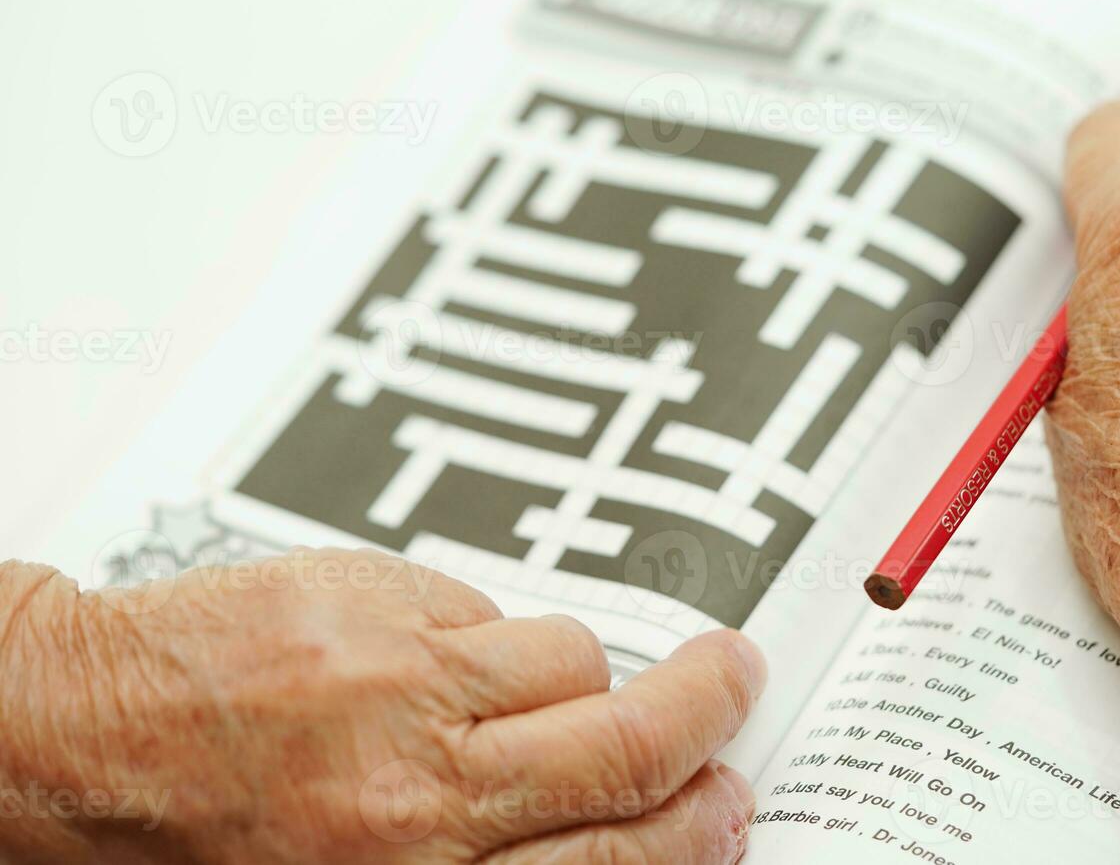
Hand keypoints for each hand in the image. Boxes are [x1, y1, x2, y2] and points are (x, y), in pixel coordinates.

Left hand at [0, 548, 764, 863]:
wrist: (50, 753)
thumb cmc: (186, 851)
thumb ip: (486, 856)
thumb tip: (595, 816)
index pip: (616, 859)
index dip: (696, 827)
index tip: (729, 797)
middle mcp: (421, 797)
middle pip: (625, 742)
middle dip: (706, 710)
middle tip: (733, 682)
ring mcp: (396, 686)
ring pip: (566, 656)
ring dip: (569, 670)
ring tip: (512, 684)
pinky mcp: (364, 598)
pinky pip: (477, 603)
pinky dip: (471, 630)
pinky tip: (406, 656)